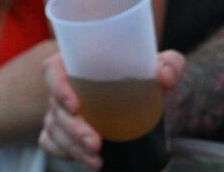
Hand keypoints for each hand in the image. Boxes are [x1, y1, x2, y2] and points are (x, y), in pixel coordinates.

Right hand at [39, 50, 184, 167]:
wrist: (150, 101)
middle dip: (72, 130)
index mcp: (81, 63)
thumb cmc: (149, 77)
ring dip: (72, 147)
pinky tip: (90, 160)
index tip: (76, 106)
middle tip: (96, 143)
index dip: (58, 87)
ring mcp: (60, 111)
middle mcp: (66, 86)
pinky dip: (67, 153)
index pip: (53, 70)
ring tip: (97, 158)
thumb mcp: (165, 66)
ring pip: (53, 130)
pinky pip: (52, 144)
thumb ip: (171, 64)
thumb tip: (164, 76)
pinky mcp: (62, 132)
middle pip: (55, 107)